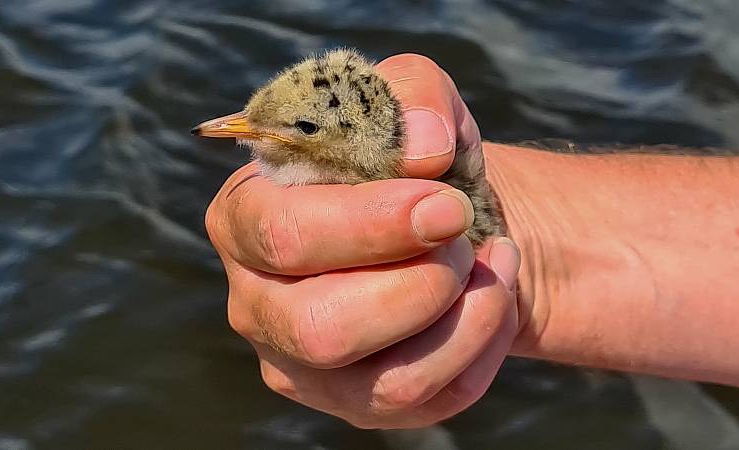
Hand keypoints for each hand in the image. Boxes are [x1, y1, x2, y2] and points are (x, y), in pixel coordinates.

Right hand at [205, 54, 521, 427]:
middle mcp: (256, 300)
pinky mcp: (352, 404)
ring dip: (465, 317)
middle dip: (420, 284)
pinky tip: (493, 301)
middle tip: (463, 236)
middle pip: (322, 327)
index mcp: (246, 216)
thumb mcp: (414, 102)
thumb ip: (411, 95)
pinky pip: (425, 403)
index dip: (370, 224)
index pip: (283, 234)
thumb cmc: (416, 165)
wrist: (452, 222)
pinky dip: (481, 346)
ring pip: (384, 383)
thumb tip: (424, 146)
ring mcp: (300, 364)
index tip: (445, 203)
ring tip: (492, 263)